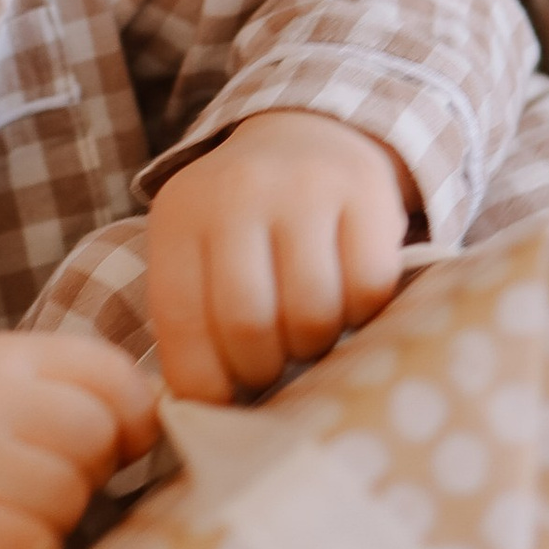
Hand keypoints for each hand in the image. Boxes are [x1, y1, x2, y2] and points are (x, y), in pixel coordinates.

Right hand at [0, 330, 157, 548]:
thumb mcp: (13, 386)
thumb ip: (86, 389)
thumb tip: (154, 427)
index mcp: (2, 356)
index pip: (112, 375)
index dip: (132, 416)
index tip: (118, 440)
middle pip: (95, 439)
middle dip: (88, 470)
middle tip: (45, 478)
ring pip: (69, 498)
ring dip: (57, 517)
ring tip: (13, 507)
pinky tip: (0, 542)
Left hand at [146, 110, 414, 402]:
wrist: (307, 135)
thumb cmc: (245, 221)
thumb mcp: (198, 250)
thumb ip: (192, 318)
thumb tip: (201, 414)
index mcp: (180, 213)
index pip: (182, 320)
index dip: (203, 381)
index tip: (221, 402)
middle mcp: (237, 191)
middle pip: (248, 324)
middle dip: (261, 368)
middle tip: (270, 366)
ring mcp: (304, 186)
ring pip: (311, 314)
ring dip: (313, 345)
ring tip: (306, 332)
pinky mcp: (366, 192)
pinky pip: (367, 290)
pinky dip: (361, 314)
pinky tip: (345, 299)